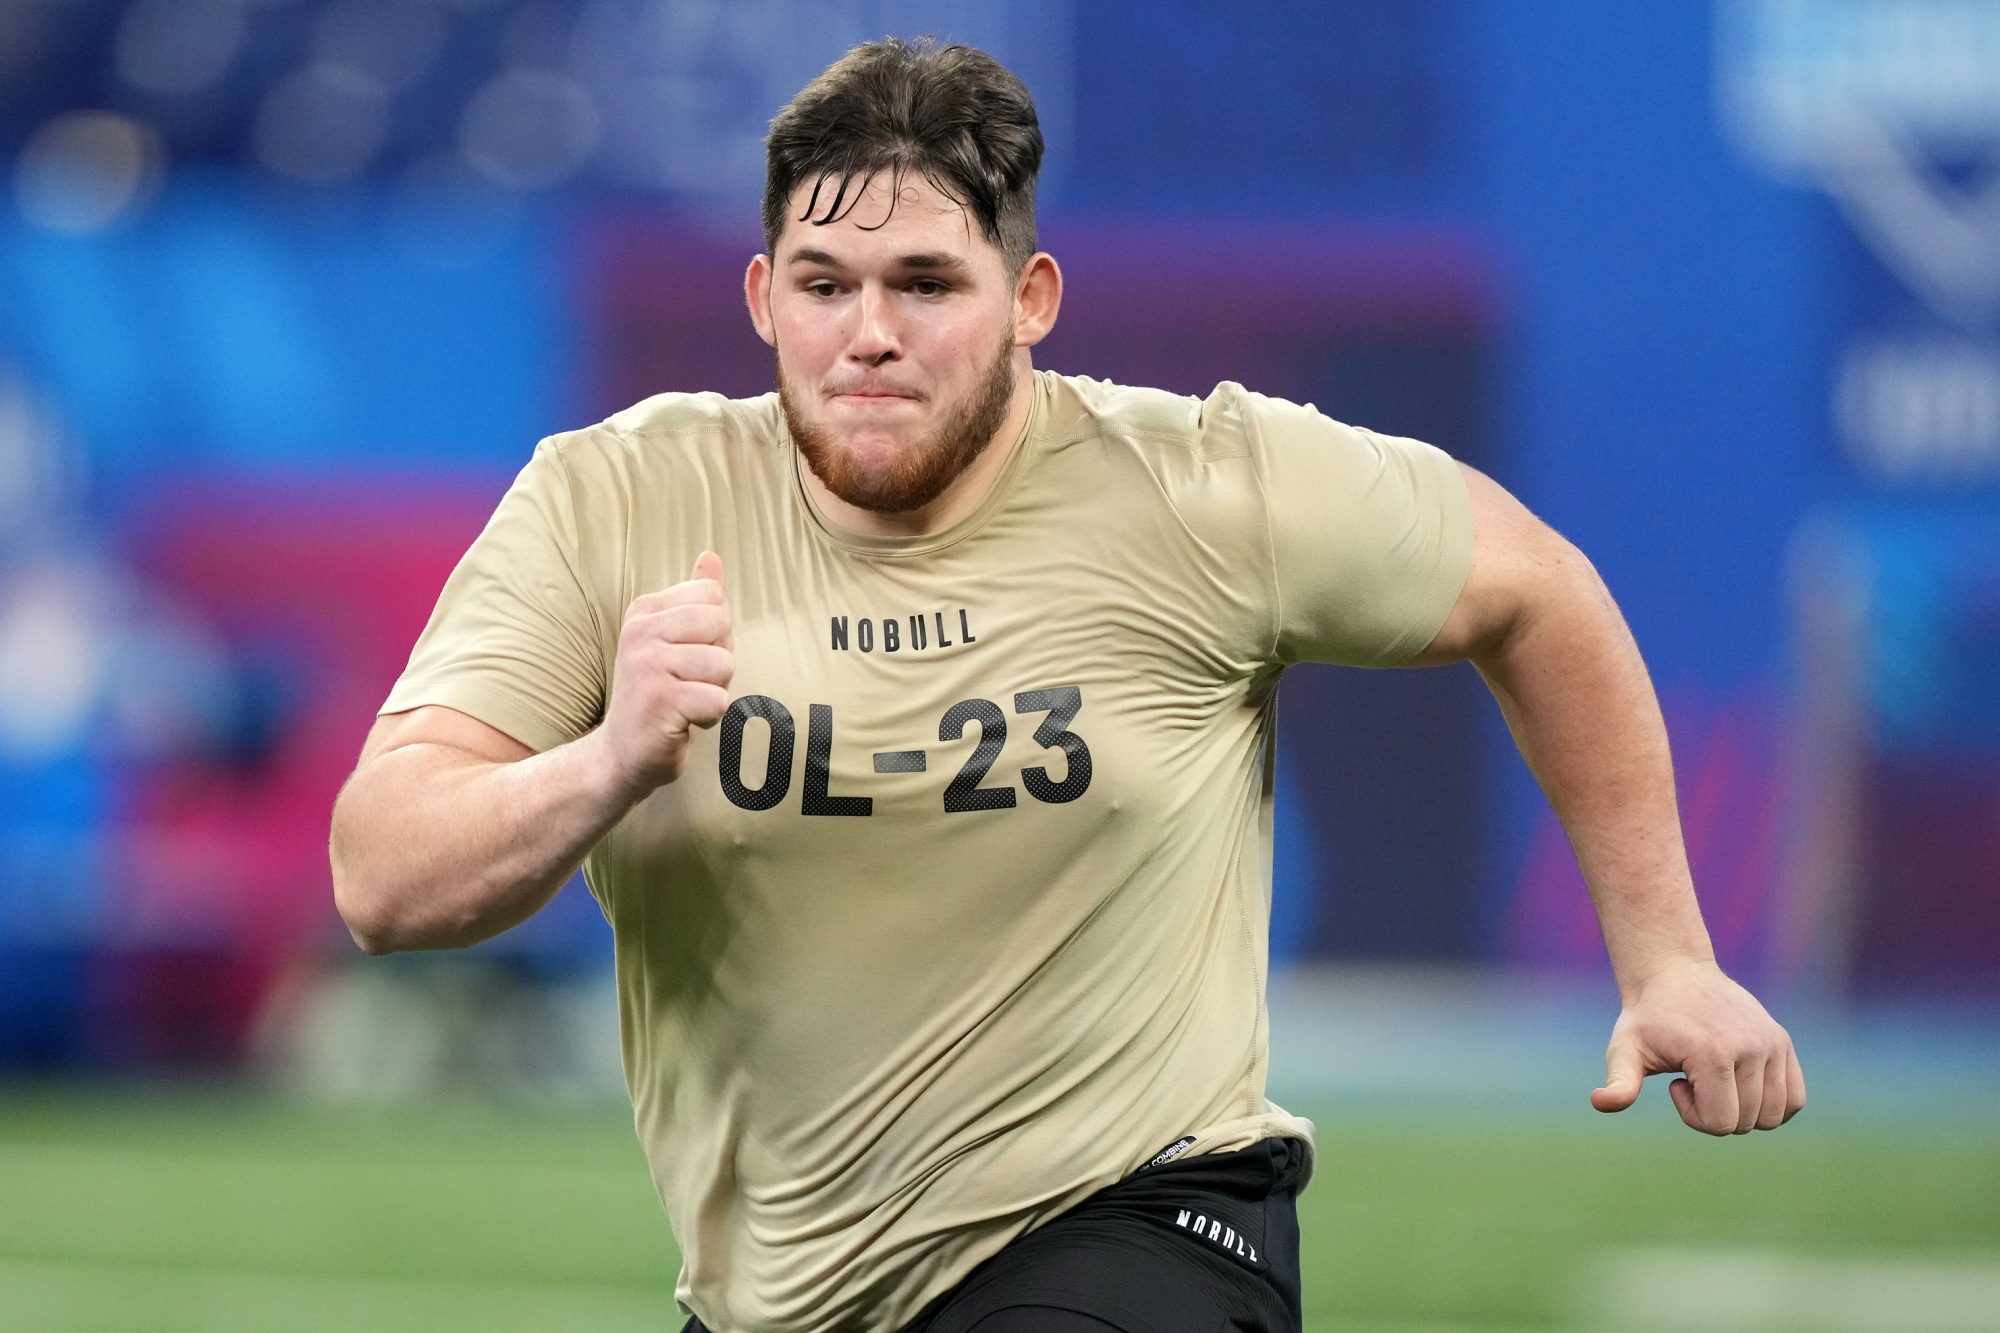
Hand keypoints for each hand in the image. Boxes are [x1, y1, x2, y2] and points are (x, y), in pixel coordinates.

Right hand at [594, 551, 733, 794]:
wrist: (621, 753)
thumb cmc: (656, 694)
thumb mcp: (670, 640)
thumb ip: (693, 599)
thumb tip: (711, 556)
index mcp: (645, 610)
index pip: (713, 596)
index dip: (715, 632)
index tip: (687, 656)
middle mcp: (641, 631)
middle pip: (722, 624)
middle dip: (719, 659)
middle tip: (688, 681)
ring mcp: (647, 664)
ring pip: (724, 664)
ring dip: (714, 690)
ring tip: (684, 701)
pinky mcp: (660, 700)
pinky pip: (718, 699)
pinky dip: (709, 716)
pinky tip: (682, 720)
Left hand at [1590, 958, 1805, 1133]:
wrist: (1675, 974)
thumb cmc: (1647, 1019)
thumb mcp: (1625, 1050)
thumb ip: (1619, 1083)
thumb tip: (1599, 1103)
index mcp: (1713, 1054)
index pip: (1721, 1124)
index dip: (1694, 1116)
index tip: (1676, 1084)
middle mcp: (1750, 1048)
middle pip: (1746, 1123)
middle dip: (1714, 1112)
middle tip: (1693, 1077)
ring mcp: (1772, 1044)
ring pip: (1773, 1116)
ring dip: (1742, 1109)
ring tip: (1715, 1076)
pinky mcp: (1782, 1042)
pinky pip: (1795, 1100)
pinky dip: (1773, 1107)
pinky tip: (1741, 1086)